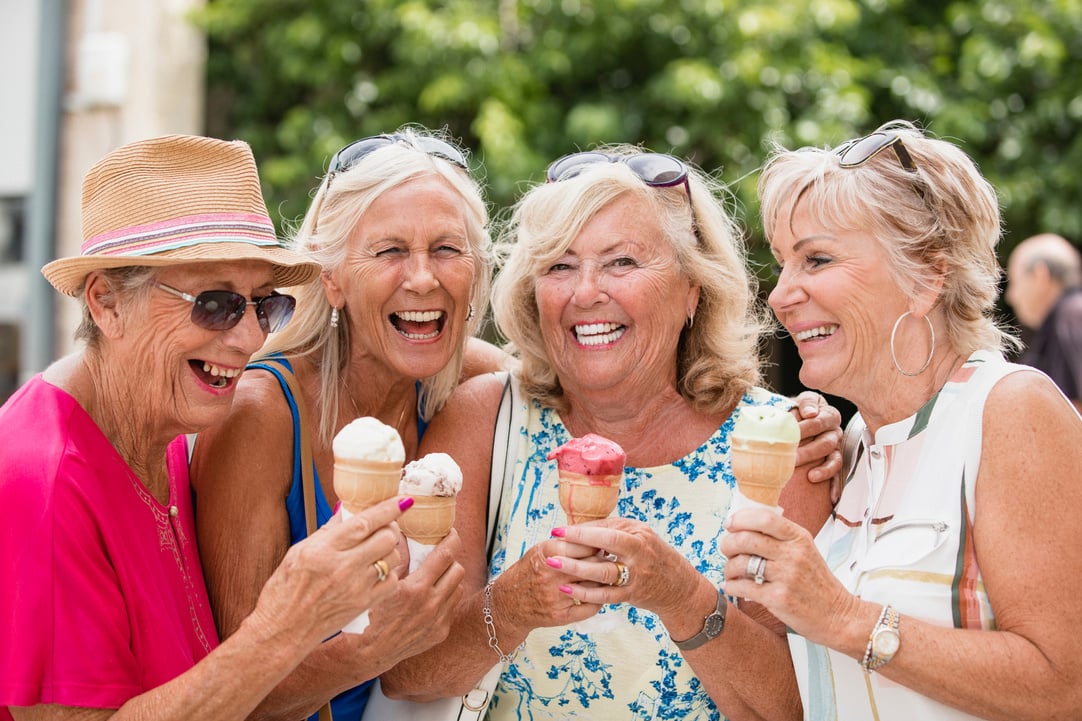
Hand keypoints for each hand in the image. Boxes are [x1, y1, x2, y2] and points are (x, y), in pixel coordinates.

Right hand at [247, 496, 406, 650]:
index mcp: (323, 550)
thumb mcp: (297, 552)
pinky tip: (378, 573)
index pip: (364, 523)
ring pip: (392, 558)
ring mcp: (355, 587)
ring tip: (377, 552)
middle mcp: (342, 567)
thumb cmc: (284, 591)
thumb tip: (347, 511)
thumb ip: (327, 532)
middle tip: (384, 529)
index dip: (387, 509)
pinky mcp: (363, 605)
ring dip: (390, 551)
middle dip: (390, 529)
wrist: (281, 630)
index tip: (404, 500)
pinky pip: (392, 582)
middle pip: (386, 538)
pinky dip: (390, 574)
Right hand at [362, 530, 466, 665]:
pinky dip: (445, 597)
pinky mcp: (441, 631)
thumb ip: (398, 559)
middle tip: (442, 554)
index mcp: (415, 588)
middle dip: (451, 558)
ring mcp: (438, 619)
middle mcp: (430, 604)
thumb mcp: (382, 583)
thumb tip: (405, 534)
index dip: (452, 539)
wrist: (373, 650)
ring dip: (450, 578)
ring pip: (459, 587)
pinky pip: (452, 606)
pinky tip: (431, 596)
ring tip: (436, 576)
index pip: (445, 555)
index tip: (450, 532)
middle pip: (457, 569)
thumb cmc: (372, 614)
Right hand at [494, 533, 601, 629]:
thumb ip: (565, 543)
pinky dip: (598, 601)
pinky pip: (590, 608)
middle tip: (609, 559)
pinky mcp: (560, 615)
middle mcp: (552, 574)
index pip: (585, 545)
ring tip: (605, 576)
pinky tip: (598, 595)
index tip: (604, 544)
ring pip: (594, 587)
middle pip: (592, 565)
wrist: (510, 602)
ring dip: (603, 582)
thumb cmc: (529, 572)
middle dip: (603, 561)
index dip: (598, 544)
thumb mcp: (541, 550)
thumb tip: (595, 537)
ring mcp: (556, 597)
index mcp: (548, 553)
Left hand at [547, 519, 702, 620]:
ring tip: (554, 566)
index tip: (559, 530)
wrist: (677, 586)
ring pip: (604, 573)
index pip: (608, 530)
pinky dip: (586, 593)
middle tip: (552, 546)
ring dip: (577, 570)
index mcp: (639, 535)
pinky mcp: (632, 595)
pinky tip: (568, 588)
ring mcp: (637, 576)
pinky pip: (606, 595)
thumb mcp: (638, 536)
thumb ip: (612, 531)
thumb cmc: (651, 555)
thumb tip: (579, 528)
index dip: (582, 530)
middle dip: (577, 546)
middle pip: (607, 547)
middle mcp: (640, 553)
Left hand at [720, 507, 857, 644]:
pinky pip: (743, 587)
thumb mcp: (805, 551)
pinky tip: (733, 587)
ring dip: (728, 568)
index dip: (741, 519)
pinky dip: (732, 586)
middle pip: (747, 539)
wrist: (839, 616)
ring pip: (741, 563)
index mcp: (799, 538)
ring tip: (731, 573)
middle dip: (728, 543)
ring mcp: (787, 577)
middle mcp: (794, 554)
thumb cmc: (817, 583)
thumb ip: (780, 538)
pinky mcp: (779, 599)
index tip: (730, 524)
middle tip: (726, 550)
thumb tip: (742, 528)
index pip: (765, 518)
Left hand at [791, 391, 843, 501]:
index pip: (819, 422)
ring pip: (835, 459)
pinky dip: (836, 486)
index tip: (792, 434)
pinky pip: (839, 474)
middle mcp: (835, 431)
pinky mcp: (835, 461)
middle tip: (792, 458)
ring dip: (823, 469)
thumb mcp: (801, 401)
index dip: (805, 428)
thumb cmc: (800, 410)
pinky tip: (832, 497)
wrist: (800, 416)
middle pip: (826, 442)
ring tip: (810, 477)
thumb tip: (810, 413)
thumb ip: (805, 404)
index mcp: (828, 414)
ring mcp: (836, 447)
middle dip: (809, 451)